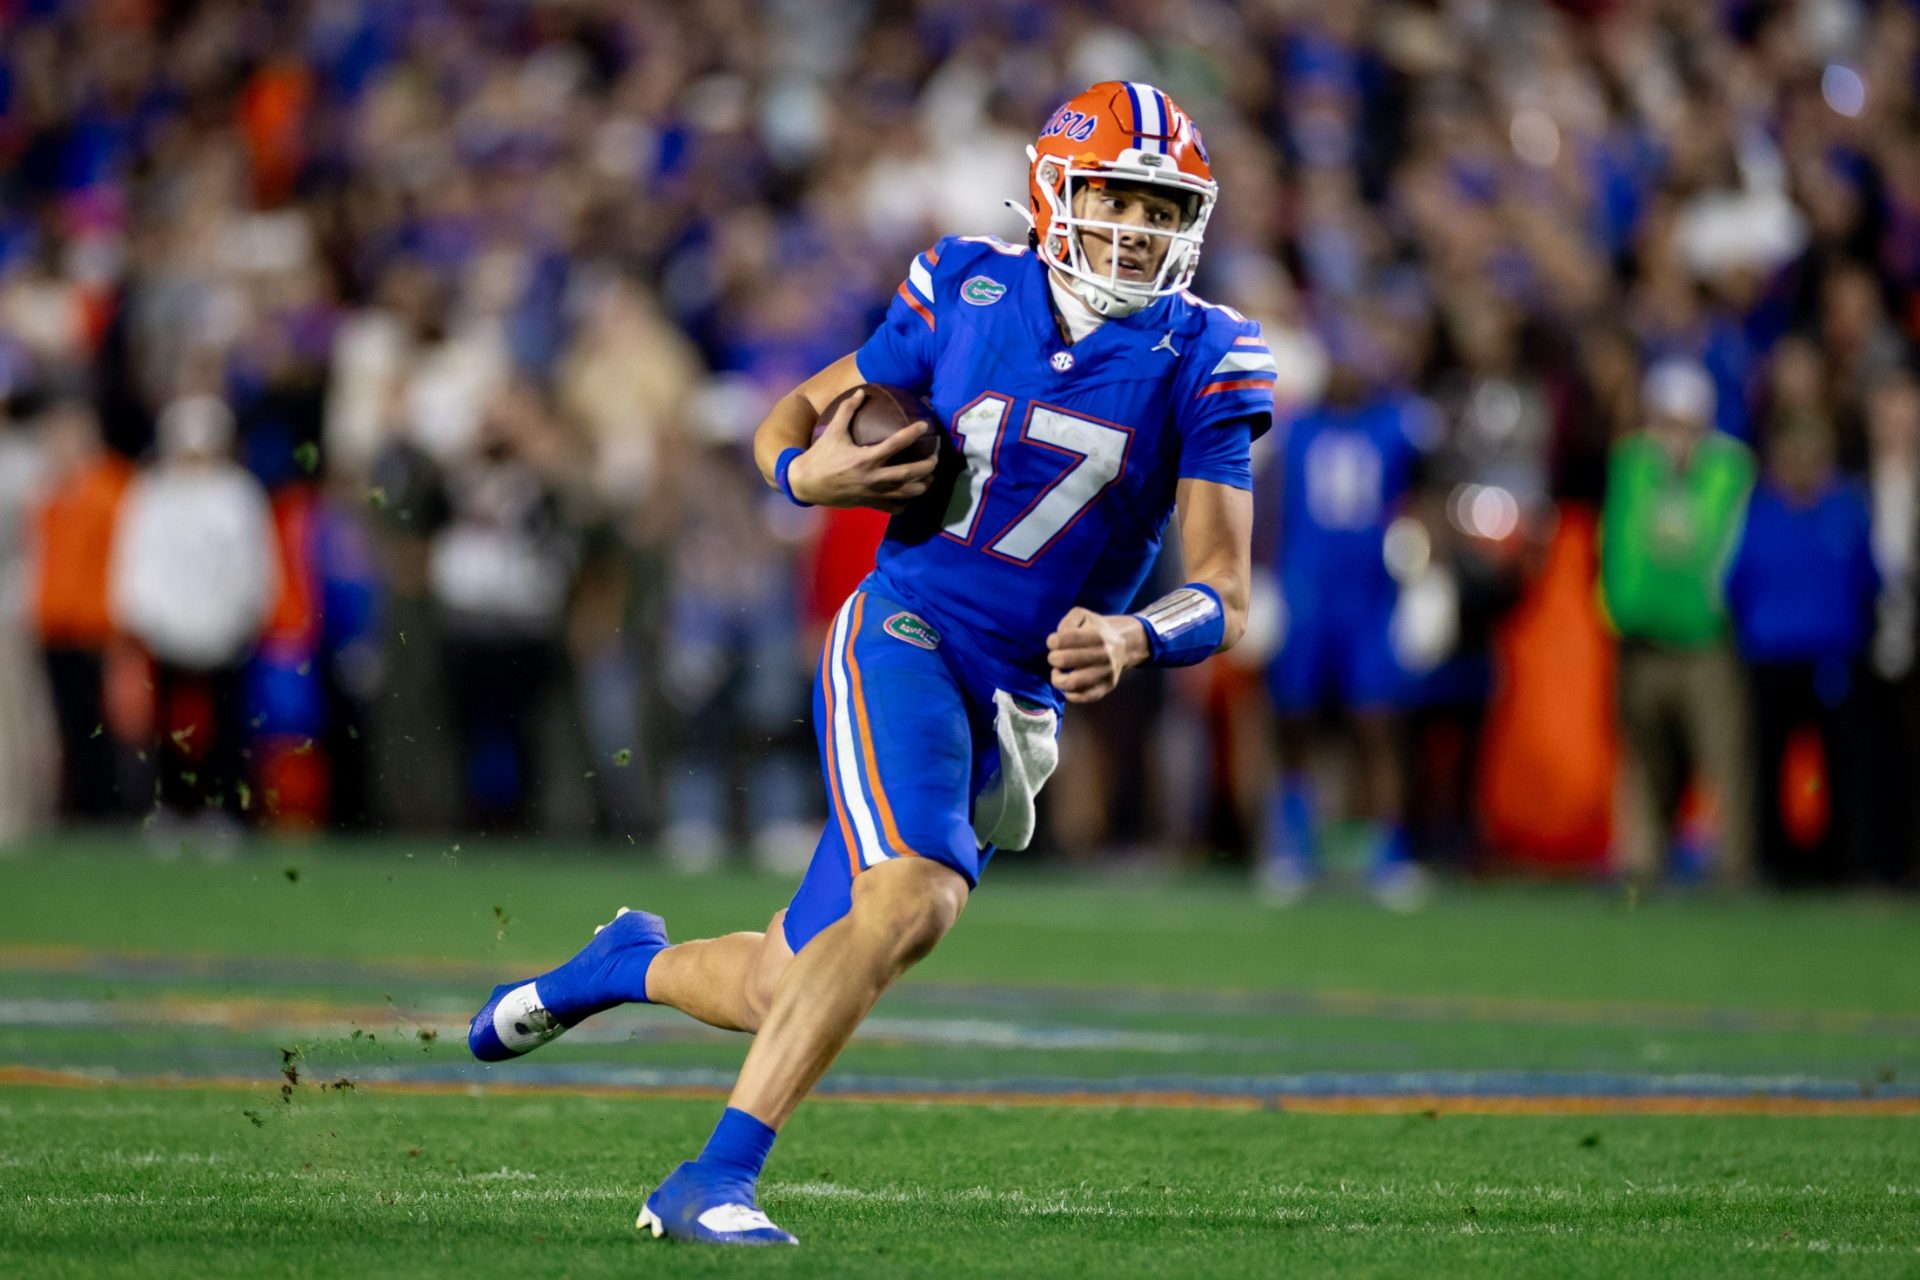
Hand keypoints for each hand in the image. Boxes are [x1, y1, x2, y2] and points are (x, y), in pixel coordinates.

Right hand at [788, 389, 939, 512]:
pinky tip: (911, 494)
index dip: (913, 433)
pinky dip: (906, 502)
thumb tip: (861, 391)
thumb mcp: (832, 431)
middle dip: (928, 465)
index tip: (925, 425)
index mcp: (865, 458)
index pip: (896, 444)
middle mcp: (872, 477)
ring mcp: (873, 493)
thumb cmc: (820, 456)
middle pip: (910, 473)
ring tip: (930, 476)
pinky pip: (895, 507)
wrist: (806, 484)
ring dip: (923, 484)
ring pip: (907, 493)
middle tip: (936, 456)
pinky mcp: (870, 504)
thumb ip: (847, 410)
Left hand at [1046, 607, 1150, 703]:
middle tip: (1055, 657)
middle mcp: (1104, 655)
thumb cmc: (1096, 630)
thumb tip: (1058, 637)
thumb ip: (1067, 621)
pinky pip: (1082, 697)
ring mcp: (1106, 673)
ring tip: (1058, 672)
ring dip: (1057, 679)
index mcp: (1097, 635)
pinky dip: (1068, 693)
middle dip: (1052, 658)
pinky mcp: (1106, 688)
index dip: (1052, 641)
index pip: (1064, 639)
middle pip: (1064, 660)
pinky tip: (1066, 684)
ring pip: (1072, 683)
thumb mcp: (1082, 615)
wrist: (1123, 644)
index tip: (1053, 643)